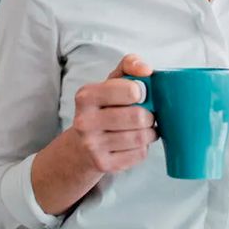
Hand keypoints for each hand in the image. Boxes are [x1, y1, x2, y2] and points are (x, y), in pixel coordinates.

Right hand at [70, 53, 158, 174]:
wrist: (80, 147)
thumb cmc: (102, 108)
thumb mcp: (110, 82)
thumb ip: (128, 65)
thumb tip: (146, 70)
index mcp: (86, 96)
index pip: (131, 90)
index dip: (142, 92)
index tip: (140, 94)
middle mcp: (85, 121)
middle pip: (138, 116)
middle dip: (149, 115)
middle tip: (146, 114)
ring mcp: (93, 145)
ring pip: (140, 137)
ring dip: (149, 132)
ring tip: (142, 127)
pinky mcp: (103, 164)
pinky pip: (138, 154)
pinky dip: (142, 148)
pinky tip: (134, 142)